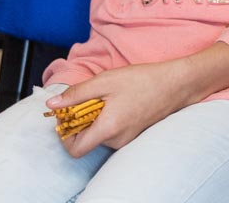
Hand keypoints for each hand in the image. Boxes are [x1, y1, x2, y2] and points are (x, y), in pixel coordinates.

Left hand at [46, 61, 195, 157]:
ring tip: (107, 98)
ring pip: (99, 135)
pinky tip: (118, 101)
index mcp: (108, 128)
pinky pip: (112, 132)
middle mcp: (117, 140)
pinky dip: (108, 119)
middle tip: (88, 99)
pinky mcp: (134, 134)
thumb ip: (76, 94)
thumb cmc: (143, 80)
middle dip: (81, 122)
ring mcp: (127, 139)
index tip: (68, 115)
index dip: (65, 134)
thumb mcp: (105, 81)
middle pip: (86, 141)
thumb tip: (52, 104)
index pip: (75, 148)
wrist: (177, 83)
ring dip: (95, 119)